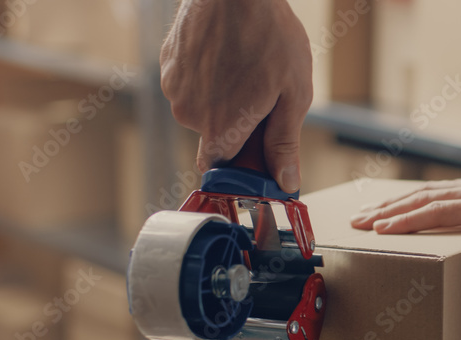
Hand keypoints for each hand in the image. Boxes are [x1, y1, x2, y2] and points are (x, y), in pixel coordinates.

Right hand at [160, 0, 312, 191]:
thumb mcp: (293, 95)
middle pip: (214, 135)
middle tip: (263, 96)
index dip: (240, 163)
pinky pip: (190, 83)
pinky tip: (228, 55)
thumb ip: (284, 143)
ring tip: (246, 68)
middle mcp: (188, 114)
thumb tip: (286, 182)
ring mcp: (174, 87)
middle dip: (237, 123)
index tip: (257, 153)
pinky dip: (207, 76)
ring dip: (222, 98)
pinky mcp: (167, 62)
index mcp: (220, 128)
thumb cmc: (269, 35)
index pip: (219, 167)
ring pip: (201, 107)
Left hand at [349, 168, 460, 256]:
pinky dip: (406, 219)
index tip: (392, 212)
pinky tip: (386, 228)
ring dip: (389, 212)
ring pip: (423, 200)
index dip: (416, 203)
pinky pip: (435, 212)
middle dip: (391, 205)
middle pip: (426, 194)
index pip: (446, 195)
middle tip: (362, 215)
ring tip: (364, 222)